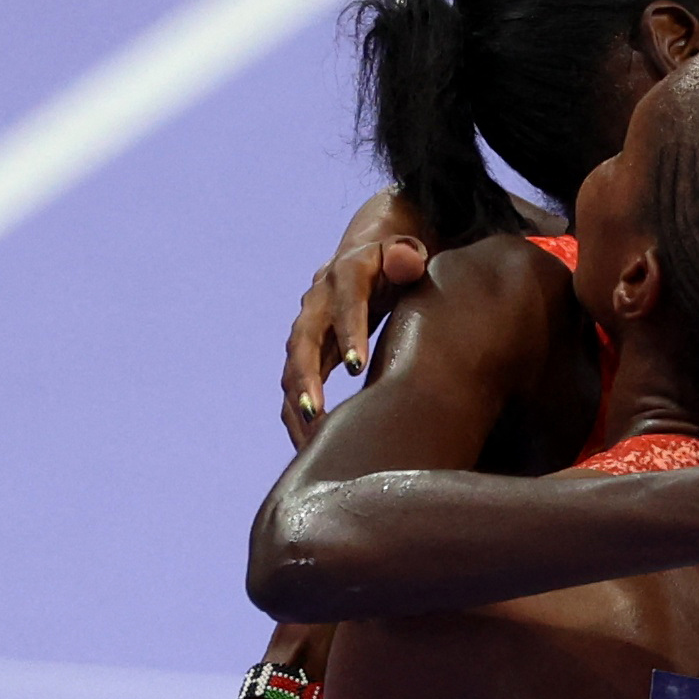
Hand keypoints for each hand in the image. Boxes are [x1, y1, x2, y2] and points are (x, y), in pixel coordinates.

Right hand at [278, 191, 433, 445]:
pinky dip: (296, 414)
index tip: (356, 367)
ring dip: (296, 402)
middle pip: (304, 339)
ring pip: (291, 367)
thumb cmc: (396, 263)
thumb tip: (406, 260)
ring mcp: (307, 326)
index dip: (349, 332)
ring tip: (308, 441)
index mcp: (346, 274)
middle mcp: (317, 300)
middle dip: (306, 377)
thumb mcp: (405, 251)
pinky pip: (293, 385)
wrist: (364, 259)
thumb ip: (407, 255)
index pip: (346, 303)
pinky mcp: (306, 352)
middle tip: (314, 412)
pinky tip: (308, 447)